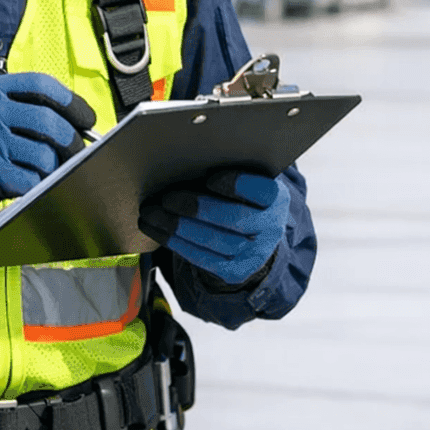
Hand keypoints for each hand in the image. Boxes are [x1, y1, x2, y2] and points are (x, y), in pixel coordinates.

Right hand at [0, 71, 95, 227]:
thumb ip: (25, 109)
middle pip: (49, 122)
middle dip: (72, 141)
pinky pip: (31, 179)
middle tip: (78, 152)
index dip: (72, 102)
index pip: (42, 85)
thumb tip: (76, 124)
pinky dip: (39, 184)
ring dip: (55, 168)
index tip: (86, 119)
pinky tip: (33, 183)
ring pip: (44, 155)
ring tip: (49, 171)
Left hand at [139, 170, 289, 286]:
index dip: (236, 185)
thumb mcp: (245, 178)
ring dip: (178, 227)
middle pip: (234, 220)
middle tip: (166, 198)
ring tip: (153, 213)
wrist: (253, 235)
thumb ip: (228, 167)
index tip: (209, 177)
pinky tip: (159, 230)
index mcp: (276, 197)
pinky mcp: (235, 271)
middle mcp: (271, 228)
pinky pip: (203, 259)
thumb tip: (188, 159)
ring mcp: (254, 254)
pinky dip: (177, 243)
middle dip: (196, 208)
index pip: (262, 191)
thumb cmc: (240, 196)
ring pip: (215, 242)